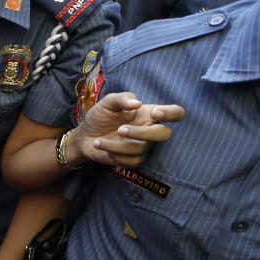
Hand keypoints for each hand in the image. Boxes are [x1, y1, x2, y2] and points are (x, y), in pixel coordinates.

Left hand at [70, 92, 184, 167]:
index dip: (172, 114)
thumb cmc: (100, 116)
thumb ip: (122, 99)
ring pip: (142, 148)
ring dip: (117, 145)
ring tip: (99, 140)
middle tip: (120, 129)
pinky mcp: (132, 159)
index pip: (175, 113)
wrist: (84, 136)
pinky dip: (115, 155)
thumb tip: (137, 104)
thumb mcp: (107, 102)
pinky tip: (103, 148)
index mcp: (148, 114)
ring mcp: (142, 145)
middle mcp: (149, 129)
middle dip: (143, 133)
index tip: (155, 113)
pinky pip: (132, 161)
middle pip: (165, 134)